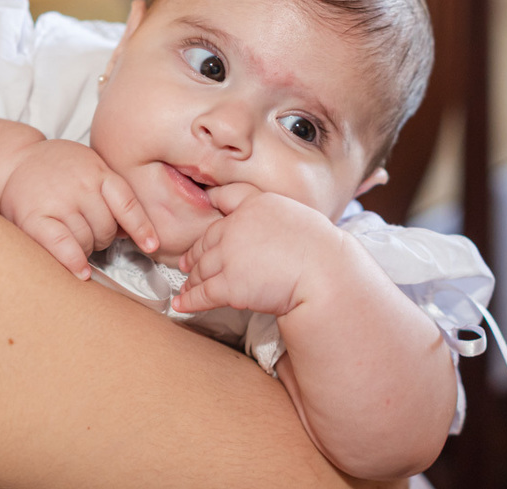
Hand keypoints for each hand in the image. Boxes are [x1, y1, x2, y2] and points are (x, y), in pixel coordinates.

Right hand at [0, 139, 156, 278]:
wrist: (14, 161)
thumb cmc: (57, 169)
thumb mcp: (90, 167)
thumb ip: (109, 192)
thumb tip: (129, 232)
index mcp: (97, 172)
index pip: (127, 203)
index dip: (141, 227)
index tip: (152, 246)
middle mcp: (80, 185)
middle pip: (107, 228)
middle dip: (103, 237)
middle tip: (90, 232)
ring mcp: (57, 201)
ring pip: (86, 241)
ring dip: (85, 249)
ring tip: (74, 239)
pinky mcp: (34, 217)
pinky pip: (61, 245)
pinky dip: (73, 261)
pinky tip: (81, 272)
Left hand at [172, 184, 342, 316]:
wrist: (325, 274)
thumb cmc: (321, 248)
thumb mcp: (297, 216)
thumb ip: (274, 217)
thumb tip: (267, 230)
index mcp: (255, 203)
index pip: (223, 200)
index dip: (213, 212)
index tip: (204, 226)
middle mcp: (236, 226)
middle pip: (206, 240)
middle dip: (195, 255)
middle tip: (187, 264)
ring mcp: (229, 256)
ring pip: (201, 269)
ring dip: (192, 279)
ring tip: (186, 286)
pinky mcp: (228, 285)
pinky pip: (202, 294)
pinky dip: (189, 301)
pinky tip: (181, 305)